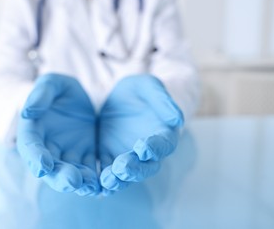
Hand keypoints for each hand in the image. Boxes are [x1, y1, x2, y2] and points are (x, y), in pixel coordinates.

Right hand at [16, 74, 99, 195]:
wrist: (78, 96)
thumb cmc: (58, 88)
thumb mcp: (52, 84)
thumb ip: (41, 94)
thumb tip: (28, 111)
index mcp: (33, 130)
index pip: (30, 146)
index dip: (35, 157)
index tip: (44, 165)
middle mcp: (48, 147)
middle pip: (50, 168)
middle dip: (59, 177)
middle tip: (72, 181)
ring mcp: (67, 153)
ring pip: (70, 172)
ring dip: (79, 181)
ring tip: (90, 185)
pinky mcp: (85, 155)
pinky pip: (89, 169)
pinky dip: (94, 178)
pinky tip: (102, 183)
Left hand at [98, 75, 183, 192]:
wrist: (117, 96)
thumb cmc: (139, 90)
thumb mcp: (149, 86)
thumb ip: (162, 100)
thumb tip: (178, 119)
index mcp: (162, 133)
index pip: (163, 144)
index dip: (155, 148)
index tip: (143, 147)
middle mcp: (148, 151)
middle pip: (147, 166)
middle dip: (135, 169)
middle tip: (122, 167)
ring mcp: (128, 156)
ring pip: (127, 174)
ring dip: (119, 180)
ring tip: (107, 181)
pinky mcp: (109, 157)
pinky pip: (108, 172)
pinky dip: (104, 181)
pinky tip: (96, 186)